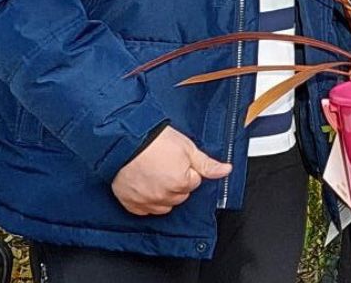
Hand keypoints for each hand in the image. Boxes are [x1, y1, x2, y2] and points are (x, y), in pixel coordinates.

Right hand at [112, 125, 231, 215]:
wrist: (124, 141)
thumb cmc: (154, 141)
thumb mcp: (187, 148)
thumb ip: (207, 164)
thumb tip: (226, 170)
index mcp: (181, 183)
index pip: (194, 182)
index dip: (187, 169)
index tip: (177, 160)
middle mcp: (165, 197)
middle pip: (181, 195)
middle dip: (177, 182)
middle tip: (165, 165)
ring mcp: (147, 202)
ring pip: (165, 205)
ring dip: (164, 194)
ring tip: (155, 174)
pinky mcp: (132, 205)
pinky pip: (146, 210)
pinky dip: (147, 200)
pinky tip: (145, 185)